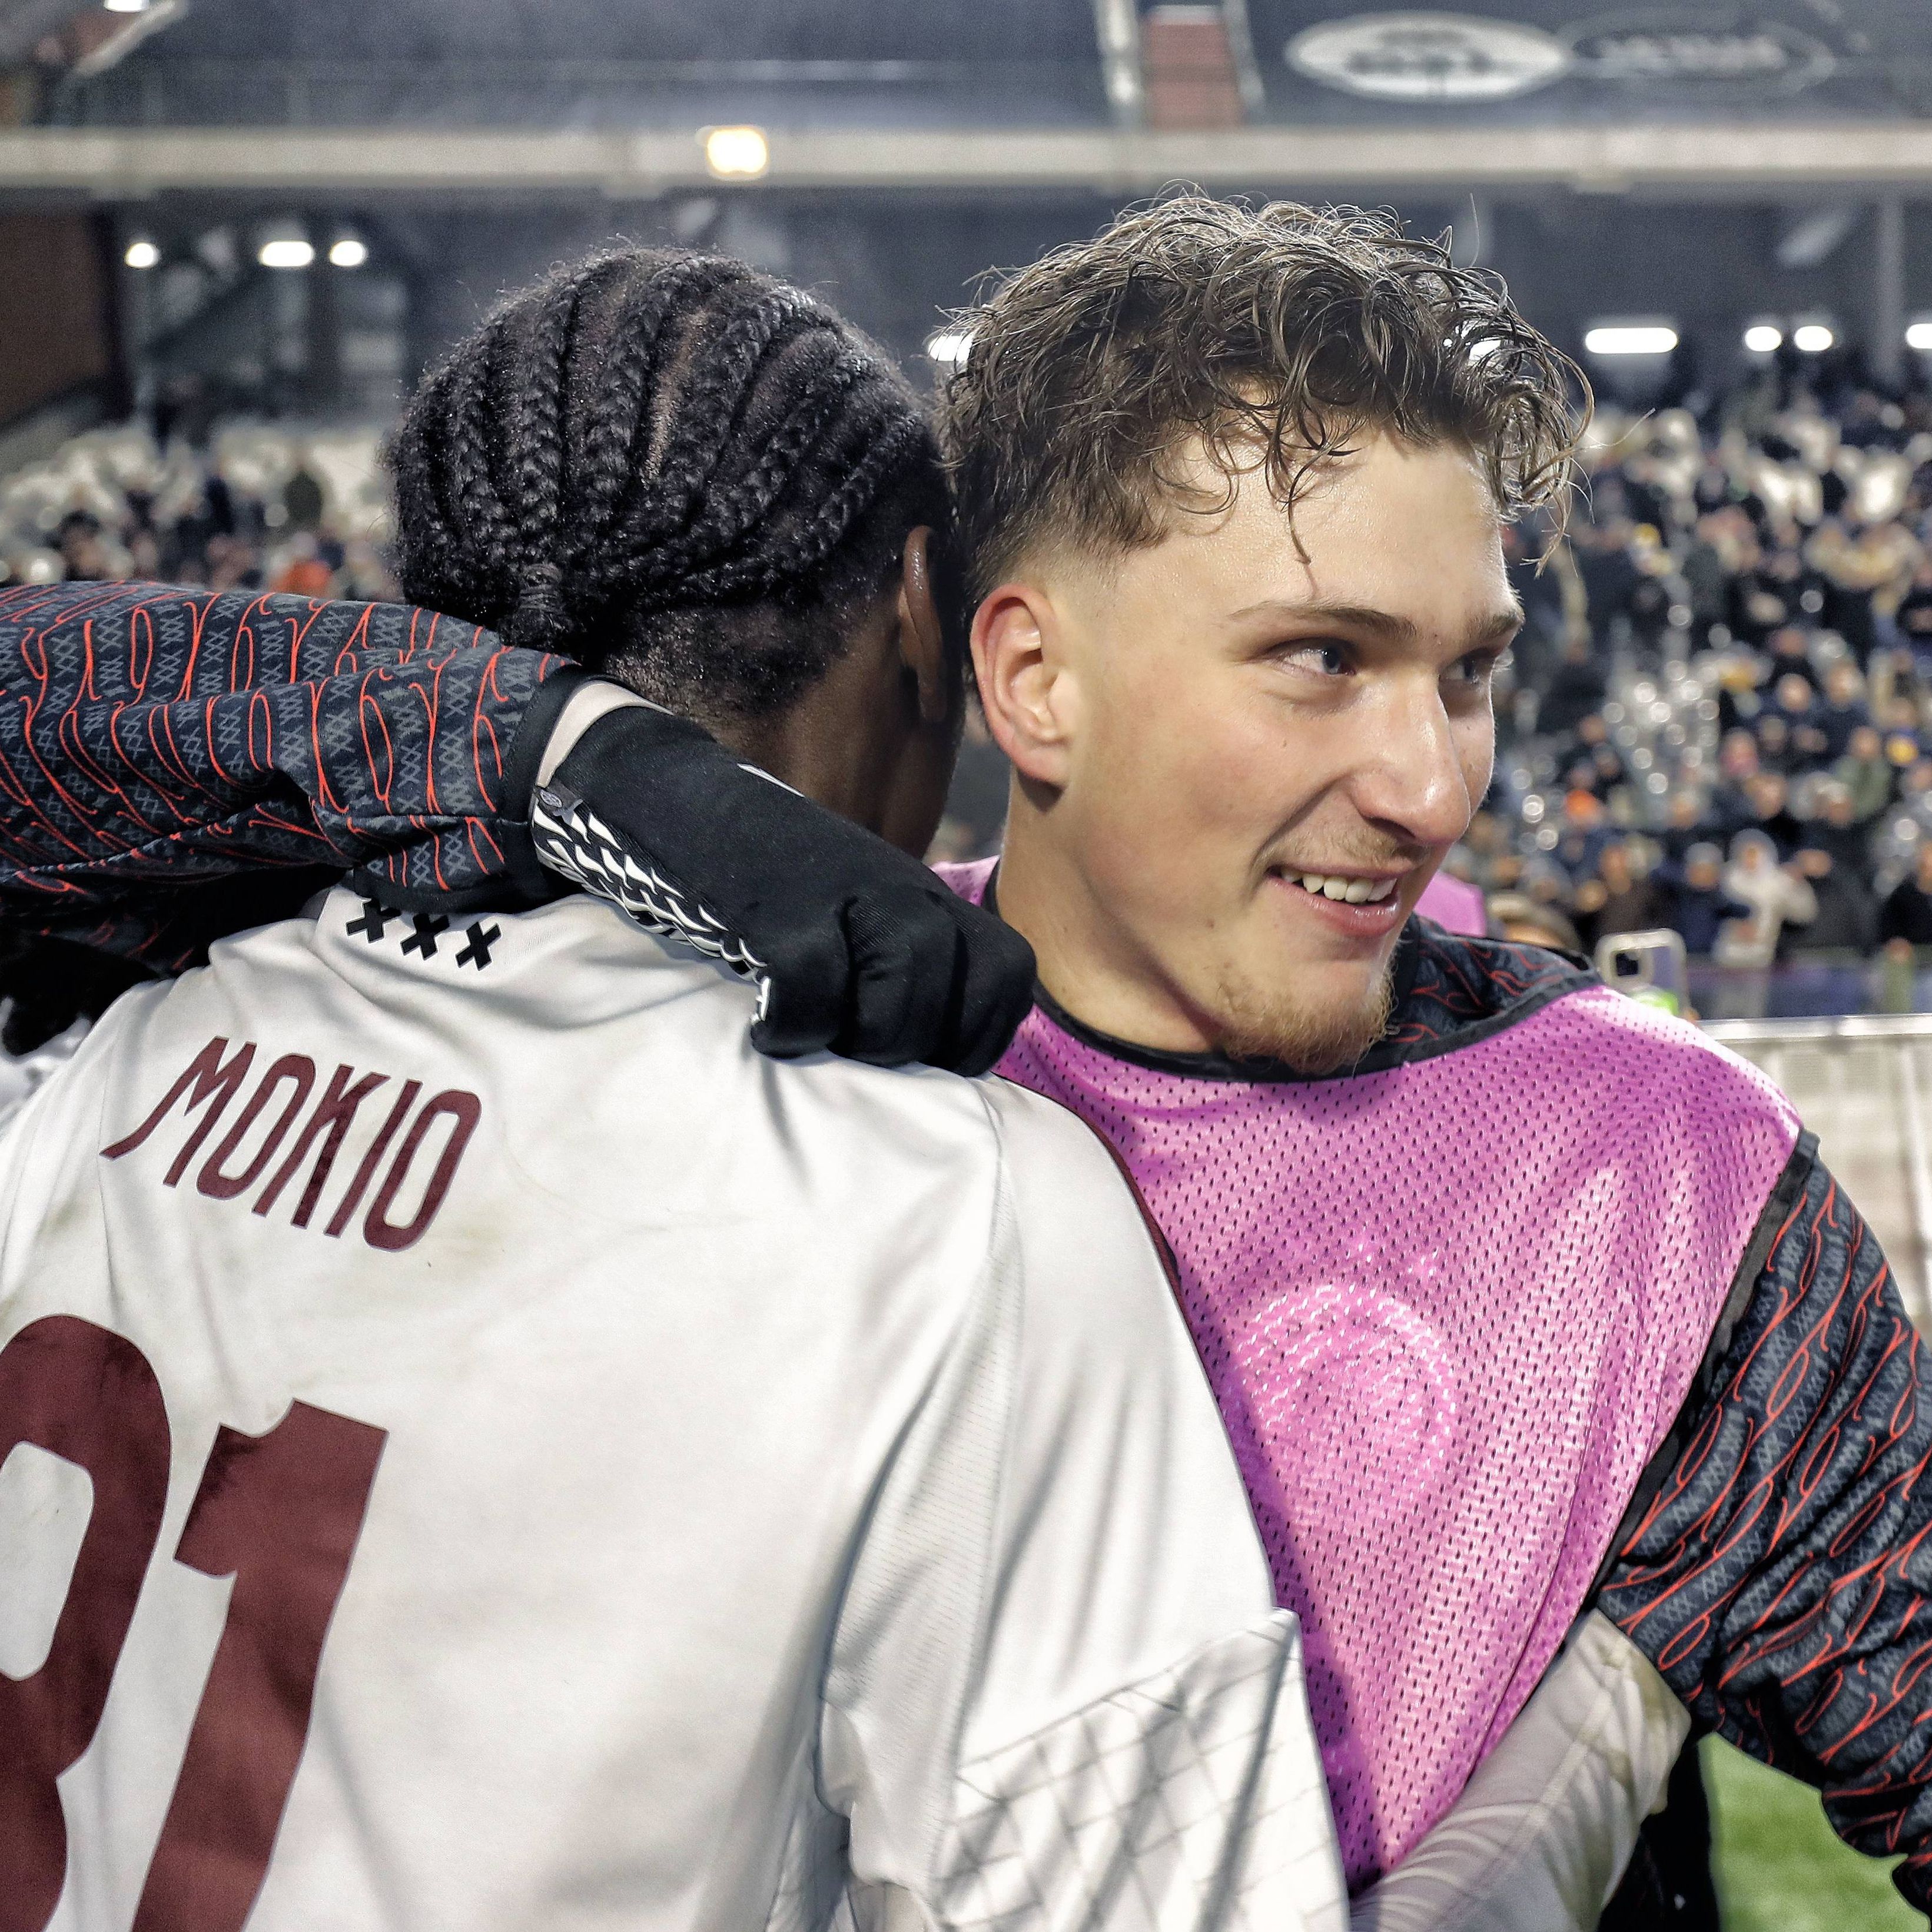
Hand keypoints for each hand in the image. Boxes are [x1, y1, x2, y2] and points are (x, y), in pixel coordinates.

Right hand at [529, 701, 1035, 1075]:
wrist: (676, 797)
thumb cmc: (767, 880)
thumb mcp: (854, 909)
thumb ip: (897, 963)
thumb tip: (924, 1063)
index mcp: (926, 896)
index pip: (1010, 972)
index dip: (978, 1036)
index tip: (924, 1063)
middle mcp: (900, 888)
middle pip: (965, 989)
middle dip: (919, 1048)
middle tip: (859, 1056)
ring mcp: (841, 890)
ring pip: (907, 987)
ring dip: (867, 1039)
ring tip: (820, 1044)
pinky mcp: (776, 902)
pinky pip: (813, 985)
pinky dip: (792, 1025)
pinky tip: (765, 1027)